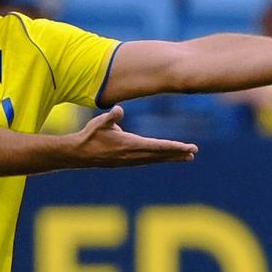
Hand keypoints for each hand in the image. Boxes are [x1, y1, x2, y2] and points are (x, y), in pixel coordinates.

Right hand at [72, 106, 196, 166]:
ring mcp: (129, 160)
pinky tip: (165, 157)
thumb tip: (119, 109)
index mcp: (129, 145)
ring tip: (186, 157)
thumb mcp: (99, 123)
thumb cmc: (89, 136)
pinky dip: (159, 158)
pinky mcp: (126, 162)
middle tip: (194, 152)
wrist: (77, 154)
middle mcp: (132, 155)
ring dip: (171, 157)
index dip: (174, 147)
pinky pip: (148, 160)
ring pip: (155, 159)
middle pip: (160, 154)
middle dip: (177, 153)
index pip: (157, 146)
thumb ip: (111, 117)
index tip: (188, 147)